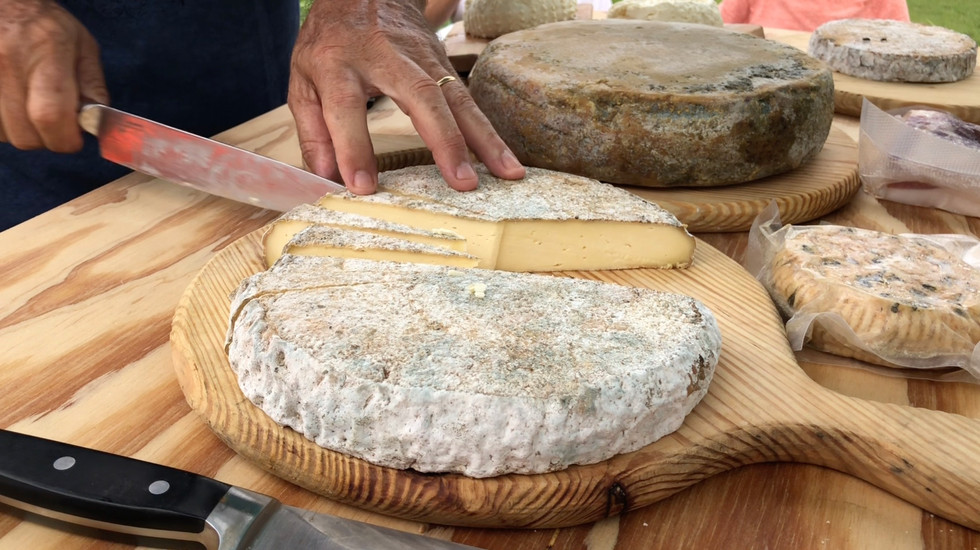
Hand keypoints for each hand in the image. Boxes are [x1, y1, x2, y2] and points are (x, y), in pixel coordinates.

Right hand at [0, 0, 107, 151]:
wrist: (5, 4)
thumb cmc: (45, 25)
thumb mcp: (82, 46)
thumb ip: (93, 86)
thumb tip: (96, 123)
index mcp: (47, 51)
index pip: (50, 114)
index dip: (65, 138)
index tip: (73, 138)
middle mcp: (9, 62)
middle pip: (25, 134)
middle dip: (46, 138)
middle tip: (54, 121)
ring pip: (4, 134)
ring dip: (22, 131)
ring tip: (29, 106)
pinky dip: (4, 124)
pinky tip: (12, 104)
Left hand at [288, 0, 524, 194]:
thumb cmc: (330, 42)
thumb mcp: (302, 80)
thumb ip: (312, 131)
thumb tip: (326, 178)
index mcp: (338, 62)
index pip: (347, 106)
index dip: (354, 147)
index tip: (364, 186)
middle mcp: (385, 58)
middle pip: (420, 96)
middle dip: (444, 141)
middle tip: (462, 183)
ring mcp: (420, 58)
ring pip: (457, 97)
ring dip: (485, 139)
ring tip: (507, 174)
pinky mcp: (442, 63)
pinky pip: (468, 100)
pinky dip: (489, 132)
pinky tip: (505, 161)